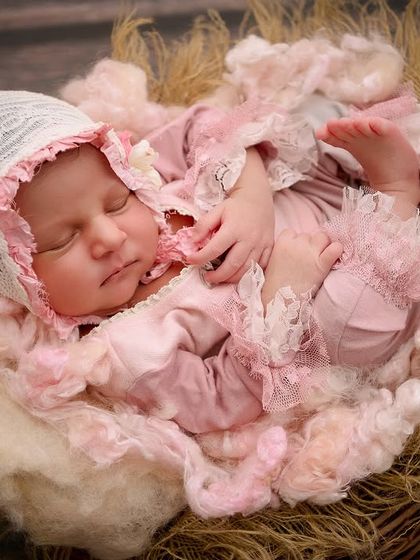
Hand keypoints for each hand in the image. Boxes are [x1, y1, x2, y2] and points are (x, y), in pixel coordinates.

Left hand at [187, 147, 274, 282]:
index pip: (215, 249)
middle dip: (218, 276)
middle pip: (232, 265)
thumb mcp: (217, 210)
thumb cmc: (236, 206)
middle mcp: (249, 239)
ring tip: (220, 278)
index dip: (200, 258)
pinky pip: (260, 267)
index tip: (190, 260)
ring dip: (232, 279)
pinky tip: (238, 274)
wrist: (259, 197)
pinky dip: (249, 274)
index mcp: (234, 228)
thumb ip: (204, 225)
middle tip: (207, 278)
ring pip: (247, 270)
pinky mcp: (269, 248)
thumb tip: (192, 242)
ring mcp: (261, 245)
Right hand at [261, 229, 342, 308]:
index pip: (292, 233)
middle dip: (309, 245)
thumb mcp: (271, 262)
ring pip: (322, 237)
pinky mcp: (322, 264)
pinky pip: (335, 248)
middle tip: (308, 259)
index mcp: (282, 243)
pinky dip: (337, 250)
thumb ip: (281, 250)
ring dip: (322, 246)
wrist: (280, 301)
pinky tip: (334, 255)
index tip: (295, 253)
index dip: (295, 242)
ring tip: (320, 258)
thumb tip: (292, 248)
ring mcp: (310, 253)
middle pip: (308, 235)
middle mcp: (297, 244)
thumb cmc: (274, 284)